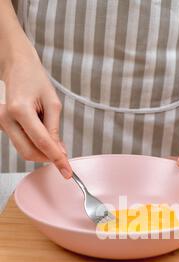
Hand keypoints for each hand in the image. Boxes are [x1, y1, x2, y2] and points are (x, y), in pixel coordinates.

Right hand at [0, 49, 71, 177]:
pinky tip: (43, 134)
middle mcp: (7, 118)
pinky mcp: (4, 125)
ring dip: (42, 151)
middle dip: (48, 157)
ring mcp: (3, 122)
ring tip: (54, 139)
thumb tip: (59, 152)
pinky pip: (21, 143)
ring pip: (24, 150)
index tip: (67, 172)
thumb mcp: (53, 102)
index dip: (57, 159)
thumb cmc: (35, 79)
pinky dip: (35, 145)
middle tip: (64, 157)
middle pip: (29, 152)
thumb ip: (55, 129)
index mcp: (20, 110)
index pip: (42, 142)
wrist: (17, 66)